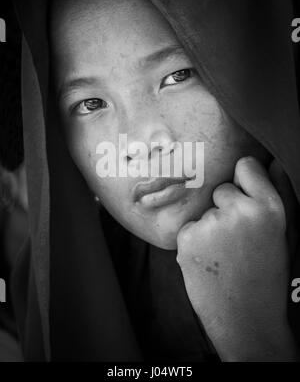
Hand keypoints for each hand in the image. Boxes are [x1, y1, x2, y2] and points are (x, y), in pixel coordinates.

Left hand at [176, 156, 298, 360]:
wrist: (245, 319)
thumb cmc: (267, 275)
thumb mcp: (285, 234)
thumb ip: (280, 193)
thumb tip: (274, 162)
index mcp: (269, 207)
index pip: (245, 166)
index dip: (243, 182)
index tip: (245, 200)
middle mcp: (240, 211)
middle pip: (222, 189)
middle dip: (225, 207)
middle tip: (237, 239)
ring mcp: (212, 224)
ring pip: (204, 210)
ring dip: (209, 226)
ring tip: (224, 254)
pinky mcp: (188, 238)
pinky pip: (189, 227)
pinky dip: (194, 240)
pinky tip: (208, 261)